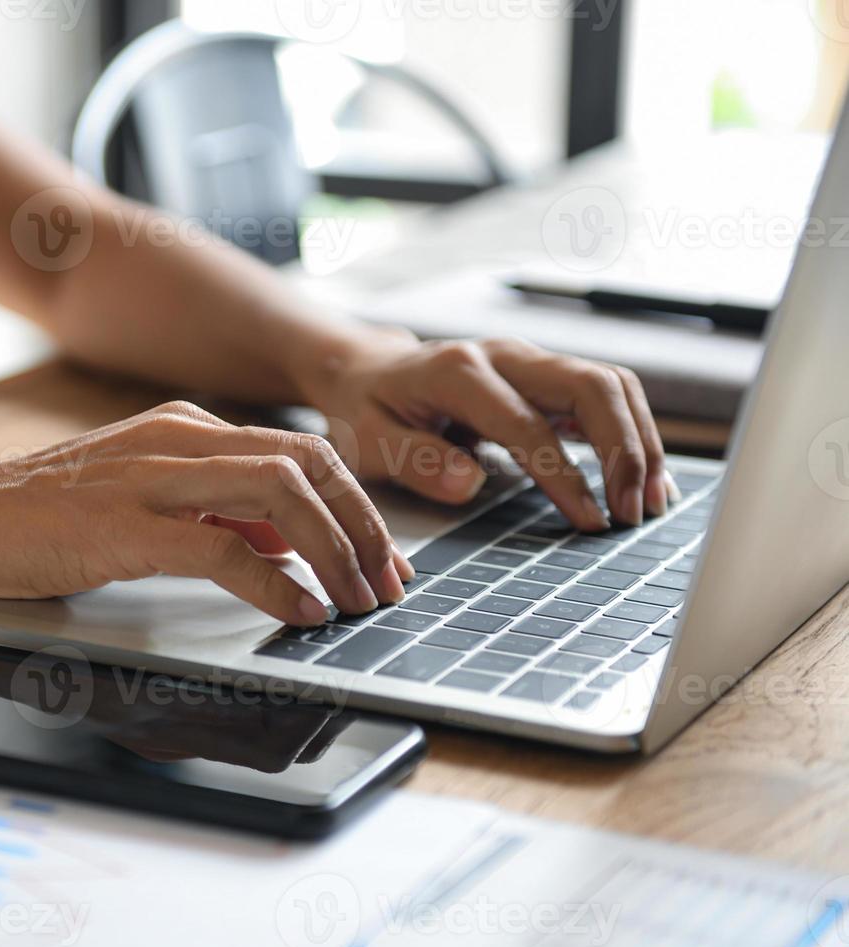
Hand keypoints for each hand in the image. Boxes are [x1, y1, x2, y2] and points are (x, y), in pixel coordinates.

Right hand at [0, 401, 413, 625]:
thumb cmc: (44, 519)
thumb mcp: (145, 502)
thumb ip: (216, 513)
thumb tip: (291, 545)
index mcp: (187, 428)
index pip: (302, 451)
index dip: (355, 504)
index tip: (382, 557)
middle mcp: (179, 438)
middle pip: (309, 463)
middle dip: (362, 524)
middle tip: (387, 582)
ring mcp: (152, 476)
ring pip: (280, 493)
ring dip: (334, 549)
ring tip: (355, 600)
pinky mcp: (127, 524)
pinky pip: (225, 547)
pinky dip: (277, 582)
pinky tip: (300, 612)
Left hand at [300, 330, 676, 529]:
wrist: (366, 369)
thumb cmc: (366, 409)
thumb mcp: (368, 439)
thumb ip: (415, 460)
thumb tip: (470, 484)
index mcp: (459, 373)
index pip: (529, 425)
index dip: (566, 475)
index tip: (591, 521)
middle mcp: (504, 356)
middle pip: (591, 386)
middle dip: (625, 449)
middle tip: (634, 513)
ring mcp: (529, 361)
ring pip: (609, 385)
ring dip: (641, 441)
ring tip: (650, 502)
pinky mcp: (544, 376)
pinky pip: (604, 395)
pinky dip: (632, 432)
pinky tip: (643, 479)